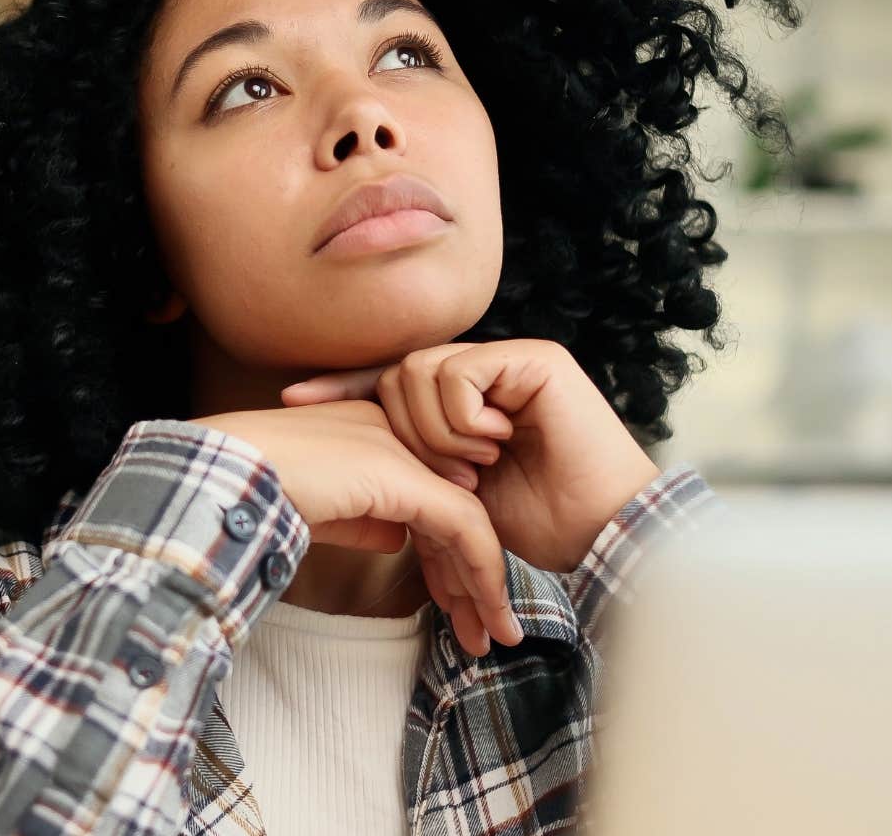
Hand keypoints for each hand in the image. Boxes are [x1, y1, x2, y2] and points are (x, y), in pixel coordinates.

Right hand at [190, 401, 523, 655]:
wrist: (224, 476)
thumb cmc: (251, 492)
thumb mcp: (317, 508)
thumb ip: (360, 518)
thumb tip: (395, 536)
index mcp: (372, 432)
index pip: (428, 495)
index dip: (446, 554)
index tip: (454, 605)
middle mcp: (396, 433)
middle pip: (453, 508)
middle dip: (473, 575)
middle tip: (488, 629)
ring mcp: (402, 450)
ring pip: (467, 520)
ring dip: (485, 583)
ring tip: (495, 635)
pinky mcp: (403, 475)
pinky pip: (462, 526)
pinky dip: (481, 572)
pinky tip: (486, 610)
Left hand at [280, 339, 661, 575]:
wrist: (596, 532)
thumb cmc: (534, 522)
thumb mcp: (448, 493)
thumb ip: (406, 462)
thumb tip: (344, 448)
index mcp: (460, 402)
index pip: (387, 380)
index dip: (342, 387)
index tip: (294, 400)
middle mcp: (482, 373)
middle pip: (397, 375)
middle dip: (407, 433)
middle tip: (450, 477)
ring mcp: (507, 362)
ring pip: (420, 371)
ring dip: (437, 432)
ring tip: (476, 466)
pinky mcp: (533, 359)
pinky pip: (459, 373)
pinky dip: (464, 418)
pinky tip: (496, 442)